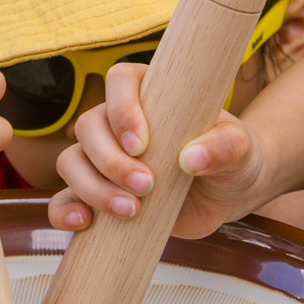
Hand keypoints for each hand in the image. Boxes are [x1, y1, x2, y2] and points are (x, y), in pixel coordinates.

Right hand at [48, 60, 273, 234]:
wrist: (227, 195)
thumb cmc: (233, 159)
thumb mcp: (240, 150)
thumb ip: (225, 147)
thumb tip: (191, 159)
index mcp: (150, 93)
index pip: (119, 81)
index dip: (121, 108)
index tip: (141, 143)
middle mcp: (117, 121)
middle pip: (88, 126)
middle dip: (111, 160)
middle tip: (146, 186)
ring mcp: (103, 159)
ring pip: (71, 162)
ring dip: (93, 187)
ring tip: (132, 211)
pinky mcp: (97, 195)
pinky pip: (63, 199)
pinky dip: (64, 211)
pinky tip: (83, 223)